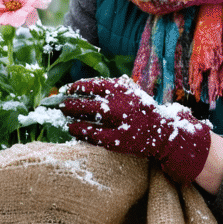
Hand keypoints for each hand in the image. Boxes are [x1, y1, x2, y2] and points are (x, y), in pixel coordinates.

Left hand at [59, 76, 211, 184]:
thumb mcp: (131, 91)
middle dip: (69, 102)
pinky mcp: (117, 139)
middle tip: (60, 103)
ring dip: (72, 114)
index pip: (92, 85)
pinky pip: (92, 134)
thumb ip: (114, 86)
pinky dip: (80, 130)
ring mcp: (117, 122)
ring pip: (87, 116)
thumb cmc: (144, 110)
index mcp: (121, 89)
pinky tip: (72, 129)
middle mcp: (118, 103)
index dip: (76, 87)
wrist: (163, 132)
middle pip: (85, 101)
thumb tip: (87, 85)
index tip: (68, 89)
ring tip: (63, 114)